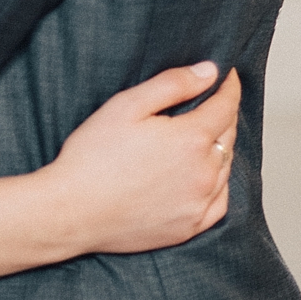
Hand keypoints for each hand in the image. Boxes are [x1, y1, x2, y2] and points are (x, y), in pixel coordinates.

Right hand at [38, 63, 237, 257]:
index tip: (227, 75)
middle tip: (213, 101)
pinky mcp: (189, 227)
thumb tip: (210, 72)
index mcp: (191, 139)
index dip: (228, 87)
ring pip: (225, 168)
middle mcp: (203, 172)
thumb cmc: (92, 157)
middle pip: (228, 135)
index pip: (225, 106)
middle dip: (224, 114)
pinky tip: (204, 177)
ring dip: (221, 148)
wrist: (72, 211)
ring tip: (205, 136)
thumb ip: (173, 84)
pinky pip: (219, 202)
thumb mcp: (127, 105)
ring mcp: (199, 203)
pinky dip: (218, 185)